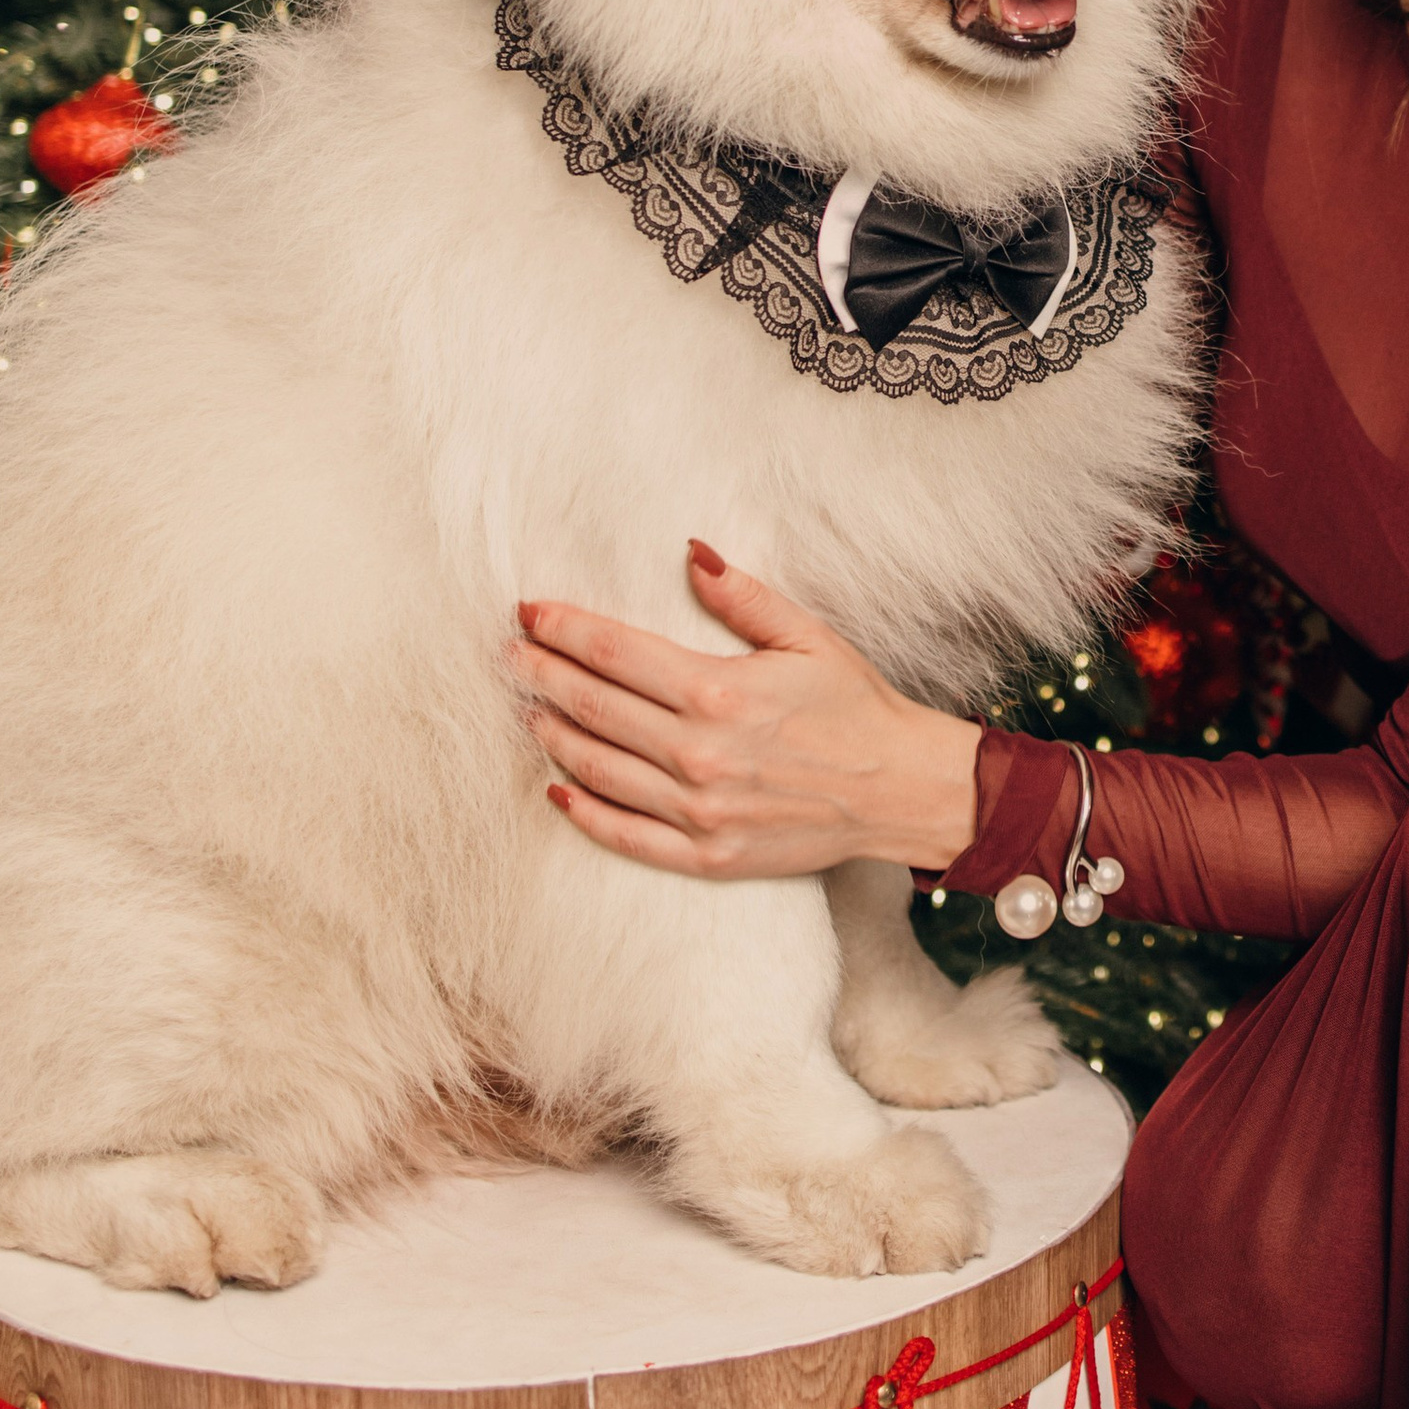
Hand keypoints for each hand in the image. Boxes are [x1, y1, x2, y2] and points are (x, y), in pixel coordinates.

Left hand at [514, 542, 980, 879]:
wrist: (900, 789)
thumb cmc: (855, 706)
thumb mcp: (807, 636)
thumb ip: (742, 597)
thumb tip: (690, 554)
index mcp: (719, 691)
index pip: (614, 653)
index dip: (564, 629)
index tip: (529, 612)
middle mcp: (699, 753)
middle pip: (593, 707)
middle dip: (541, 675)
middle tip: (508, 655)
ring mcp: (698, 809)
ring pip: (597, 769)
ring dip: (553, 735)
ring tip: (527, 708)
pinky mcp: (706, 854)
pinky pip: (624, 834)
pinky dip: (583, 811)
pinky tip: (556, 788)